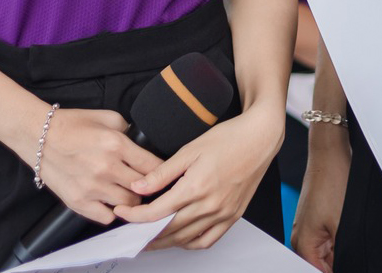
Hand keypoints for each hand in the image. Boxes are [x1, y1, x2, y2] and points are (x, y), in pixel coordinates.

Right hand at [22, 108, 158, 225]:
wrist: (38, 136)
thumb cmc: (71, 125)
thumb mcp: (107, 117)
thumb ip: (128, 131)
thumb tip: (142, 146)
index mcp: (116, 144)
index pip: (153, 166)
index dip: (162, 172)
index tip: (163, 175)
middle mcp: (106, 168)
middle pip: (144, 189)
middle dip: (148, 186)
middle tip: (146, 184)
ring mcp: (92, 187)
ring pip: (128, 205)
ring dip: (131, 200)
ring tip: (127, 192)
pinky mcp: (78, 202)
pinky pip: (107, 217)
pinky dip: (111, 211)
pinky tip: (110, 201)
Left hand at [116, 104, 285, 249]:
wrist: (259, 139)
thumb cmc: (228, 138)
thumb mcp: (190, 149)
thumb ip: (162, 172)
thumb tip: (139, 186)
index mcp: (195, 187)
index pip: (156, 212)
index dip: (135, 215)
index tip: (122, 212)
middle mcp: (209, 205)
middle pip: (168, 230)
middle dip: (144, 233)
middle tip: (130, 230)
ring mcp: (222, 214)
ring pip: (186, 239)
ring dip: (164, 242)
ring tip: (148, 238)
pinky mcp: (232, 217)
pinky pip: (207, 240)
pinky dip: (190, 244)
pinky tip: (179, 238)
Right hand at [291, 129, 349, 270]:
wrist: (330, 153)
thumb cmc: (332, 181)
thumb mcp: (342, 226)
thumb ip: (340, 254)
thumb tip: (344, 266)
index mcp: (302, 244)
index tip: (349, 265)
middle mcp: (302, 237)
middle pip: (320, 265)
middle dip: (336, 263)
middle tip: (347, 246)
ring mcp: (310, 227)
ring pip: (327, 253)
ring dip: (338, 253)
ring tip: (345, 234)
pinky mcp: (318, 218)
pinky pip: (329, 239)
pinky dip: (339, 241)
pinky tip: (347, 233)